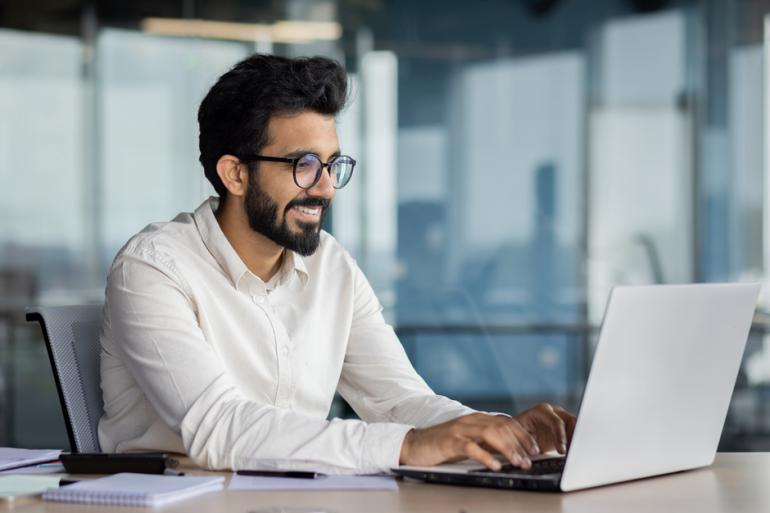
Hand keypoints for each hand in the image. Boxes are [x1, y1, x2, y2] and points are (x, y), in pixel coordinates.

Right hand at [399, 404, 575, 470]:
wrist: (413, 444)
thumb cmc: (442, 446)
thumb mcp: (468, 441)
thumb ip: (486, 442)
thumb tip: (510, 451)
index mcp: (476, 419)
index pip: (506, 422)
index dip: (522, 435)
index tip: (534, 449)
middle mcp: (470, 421)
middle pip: (502, 426)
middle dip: (520, 442)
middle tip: (531, 458)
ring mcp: (459, 429)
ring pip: (491, 434)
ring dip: (508, 449)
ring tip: (519, 462)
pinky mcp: (449, 441)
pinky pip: (471, 447)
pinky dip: (485, 456)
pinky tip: (495, 466)